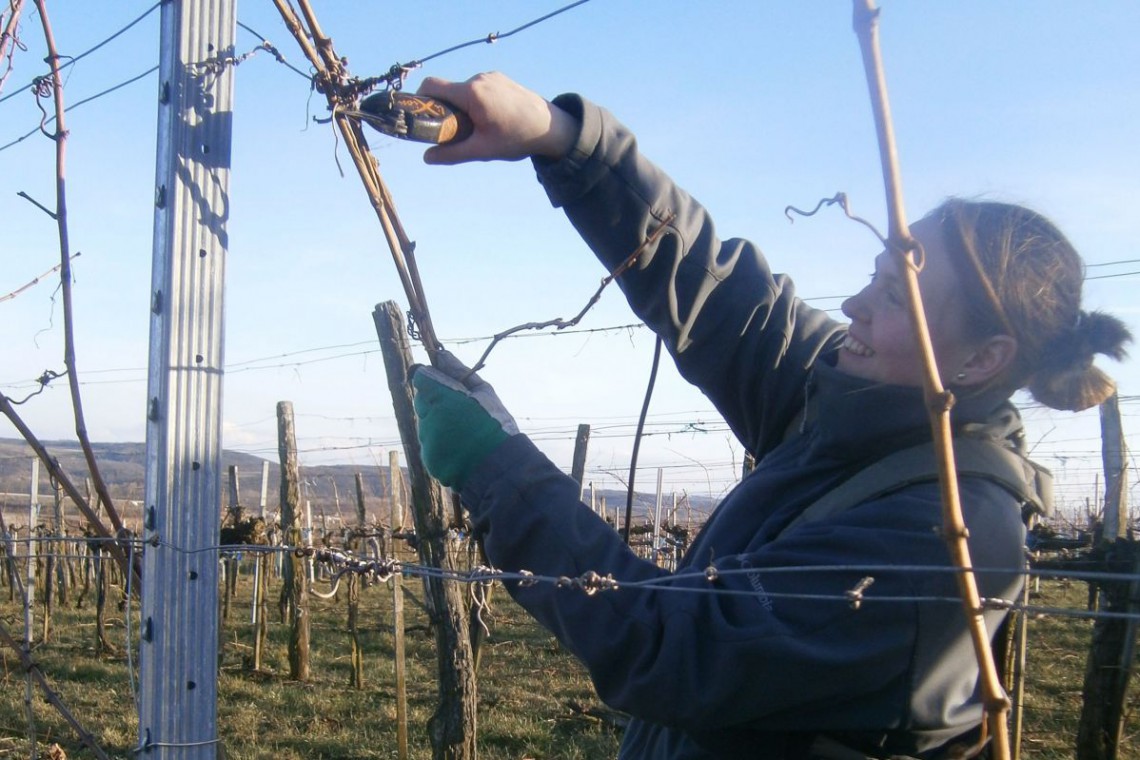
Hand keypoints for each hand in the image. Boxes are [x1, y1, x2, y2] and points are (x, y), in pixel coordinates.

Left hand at [411, 351, 518, 488]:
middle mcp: (429, 418)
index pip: (421, 378)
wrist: (502, 466)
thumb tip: (441, 354)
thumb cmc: (497, 425)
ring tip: (465, 434)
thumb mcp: (484, 392)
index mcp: (441, 397)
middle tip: (461, 412)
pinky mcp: (429, 460)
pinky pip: (430, 446)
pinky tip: (461, 449)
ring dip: (438, 425)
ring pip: (425, 424)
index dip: (434, 380)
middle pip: (422, 401)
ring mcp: (427, 441)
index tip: (448, 387)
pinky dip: (441, 445)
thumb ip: (459, 372)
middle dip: (436, 403)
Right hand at [416, 72, 577, 164]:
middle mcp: (479, 79)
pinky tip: (491, 120)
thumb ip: (452, 153)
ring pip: (464, 91)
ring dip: (463, 108)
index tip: (421, 117)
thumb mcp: (482, 150)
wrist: (552, 128)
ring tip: (479, 129)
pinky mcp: (500, 79)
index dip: (420, 100)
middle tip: (454, 132)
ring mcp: (491, 76)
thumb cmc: (518, 138)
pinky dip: (476, 103)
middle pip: (448, 91)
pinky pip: (478, 88)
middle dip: (445, 110)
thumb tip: (427, 158)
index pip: (432, 86)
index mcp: (472, 93)